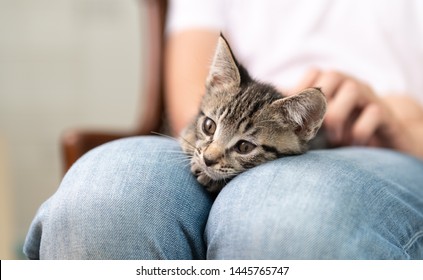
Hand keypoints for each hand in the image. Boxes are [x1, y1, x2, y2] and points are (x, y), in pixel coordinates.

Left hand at [291, 68, 408, 149]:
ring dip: (338, 115)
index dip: (300, 89)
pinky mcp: (387, 115)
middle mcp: (351, 85)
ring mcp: (370, 97)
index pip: (314, 73)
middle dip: (318, 102)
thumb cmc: (345, 129)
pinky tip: (352, 143)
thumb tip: (266, 112)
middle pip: (332, 76)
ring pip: (353, 89)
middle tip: (310, 128)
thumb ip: (298, 115)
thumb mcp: (319, 123)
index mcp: (333, 84)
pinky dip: (359, 130)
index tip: (292, 114)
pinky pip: (374, 113)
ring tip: (333, 138)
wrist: (386, 138)